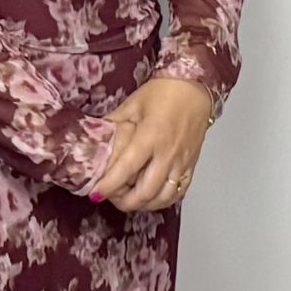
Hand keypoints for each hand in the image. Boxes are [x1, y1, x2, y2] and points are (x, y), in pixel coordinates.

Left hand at [92, 76, 215, 213]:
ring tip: (131, 201)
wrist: (196, 85)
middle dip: (125, 202)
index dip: (109, 186)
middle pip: (146, 191)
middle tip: (112, 199)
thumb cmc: (165, 91)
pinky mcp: (192, 163)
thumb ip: (114, 121)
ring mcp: (182, 161)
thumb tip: (94, 134)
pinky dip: (165, 200)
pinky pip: (180, 191)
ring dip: (145, 205)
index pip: (126, 169)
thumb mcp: (133, 103)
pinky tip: (153, 198)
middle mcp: (167, 153)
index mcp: (150, 137)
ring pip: (164, 196)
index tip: (96, 194)